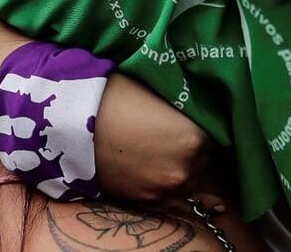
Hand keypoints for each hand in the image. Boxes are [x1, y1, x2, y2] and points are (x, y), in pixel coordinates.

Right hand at [94, 73, 213, 201]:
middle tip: (176, 132)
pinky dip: (164, 180)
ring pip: (189, 177)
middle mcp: (186, 167)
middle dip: (195, 146)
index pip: (217, 131)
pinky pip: (169, 192)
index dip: (204, 122)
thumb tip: (199, 99)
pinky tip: (156, 166)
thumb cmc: (116, 96)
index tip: (193, 116)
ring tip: (162, 148)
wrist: (72, 124)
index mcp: (195, 136)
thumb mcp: (159, 89)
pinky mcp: (146, 200)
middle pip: (205, 157)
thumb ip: (184, 101)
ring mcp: (166, 188)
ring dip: (182, 165)